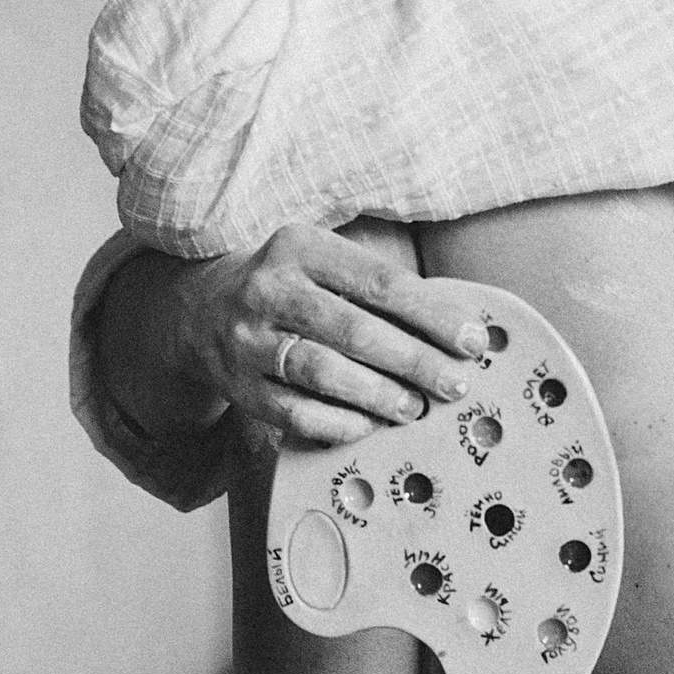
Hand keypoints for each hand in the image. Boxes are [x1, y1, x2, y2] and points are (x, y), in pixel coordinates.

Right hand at [175, 223, 494, 452]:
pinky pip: (294, 411)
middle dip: (414, 361)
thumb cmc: (292, 286)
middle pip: (354, 329)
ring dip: (378, 395)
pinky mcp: (238, 385)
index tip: (472, 341)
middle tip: (454, 384)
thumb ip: (379, 288)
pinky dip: (338, 422)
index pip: (380, 282)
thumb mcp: (325, 263)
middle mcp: (269, 289)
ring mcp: (248, 340)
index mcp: (301, 247)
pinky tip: (370, 426)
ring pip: (322, 372)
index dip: (433, 315)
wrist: (201, 310)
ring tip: (415, 408)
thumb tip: (456, 331)